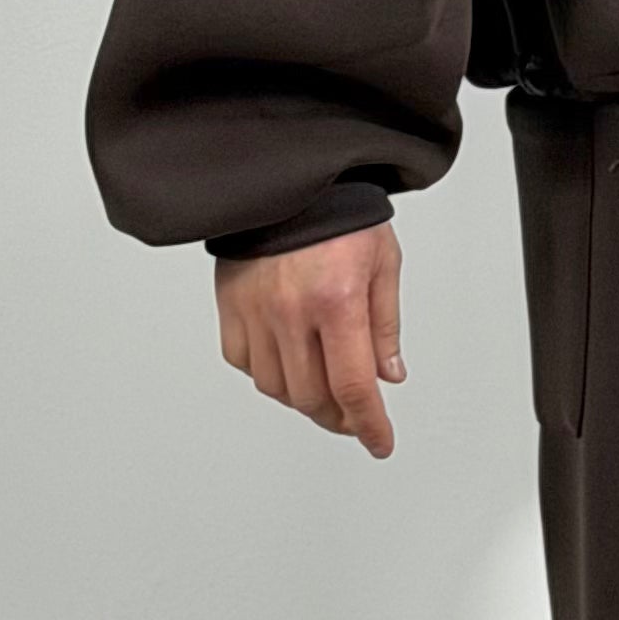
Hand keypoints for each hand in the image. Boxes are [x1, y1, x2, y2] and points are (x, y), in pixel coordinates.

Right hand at [215, 222, 405, 456]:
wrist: (288, 177)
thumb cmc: (340, 213)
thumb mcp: (384, 264)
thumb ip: (385, 326)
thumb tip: (388, 377)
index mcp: (338, 300)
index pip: (353, 386)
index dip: (369, 425)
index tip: (379, 442)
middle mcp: (292, 311)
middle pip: (312, 397)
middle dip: (340, 418)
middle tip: (356, 416)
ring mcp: (255, 311)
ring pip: (277, 388)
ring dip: (305, 401)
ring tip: (325, 391)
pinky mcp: (230, 305)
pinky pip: (244, 363)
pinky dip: (269, 375)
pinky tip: (289, 365)